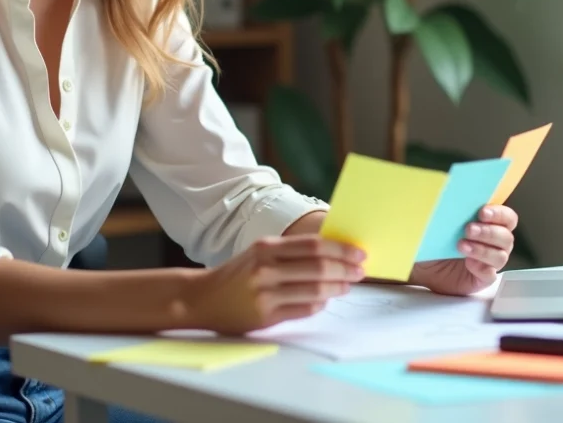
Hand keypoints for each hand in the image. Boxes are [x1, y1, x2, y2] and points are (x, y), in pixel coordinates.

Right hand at [183, 234, 365, 334]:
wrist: (202, 298)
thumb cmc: (237, 274)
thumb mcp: (259, 253)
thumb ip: (289, 252)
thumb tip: (332, 254)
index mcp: (266, 248)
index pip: (313, 245)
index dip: (340, 249)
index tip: (359, 253)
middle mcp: (265, 269)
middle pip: (318, 268)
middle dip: (345, 269)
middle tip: (361, 271)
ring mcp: (265, 294)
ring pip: (315, 290)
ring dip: (337, 288)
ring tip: (347, 286)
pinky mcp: (265, 317)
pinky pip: (303, 309)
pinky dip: (319, 304)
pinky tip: (325, 300)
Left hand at [409, 205, 517, 295]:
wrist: (423, 263)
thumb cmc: (435, 238)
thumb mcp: (442, 221)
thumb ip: (454, 210)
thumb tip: (452, 195)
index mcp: (490, 224)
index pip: (507, 217)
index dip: (499, 214)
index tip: (482, 213)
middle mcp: (494, 243)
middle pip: (506, 237)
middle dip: (489, 232)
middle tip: (469, 229)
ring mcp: (489, 262)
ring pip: (500, 256)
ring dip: (482, 250)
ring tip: (462, 246)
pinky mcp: (482, 278)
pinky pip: (490, 275)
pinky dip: (481, 268)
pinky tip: (468, 263)